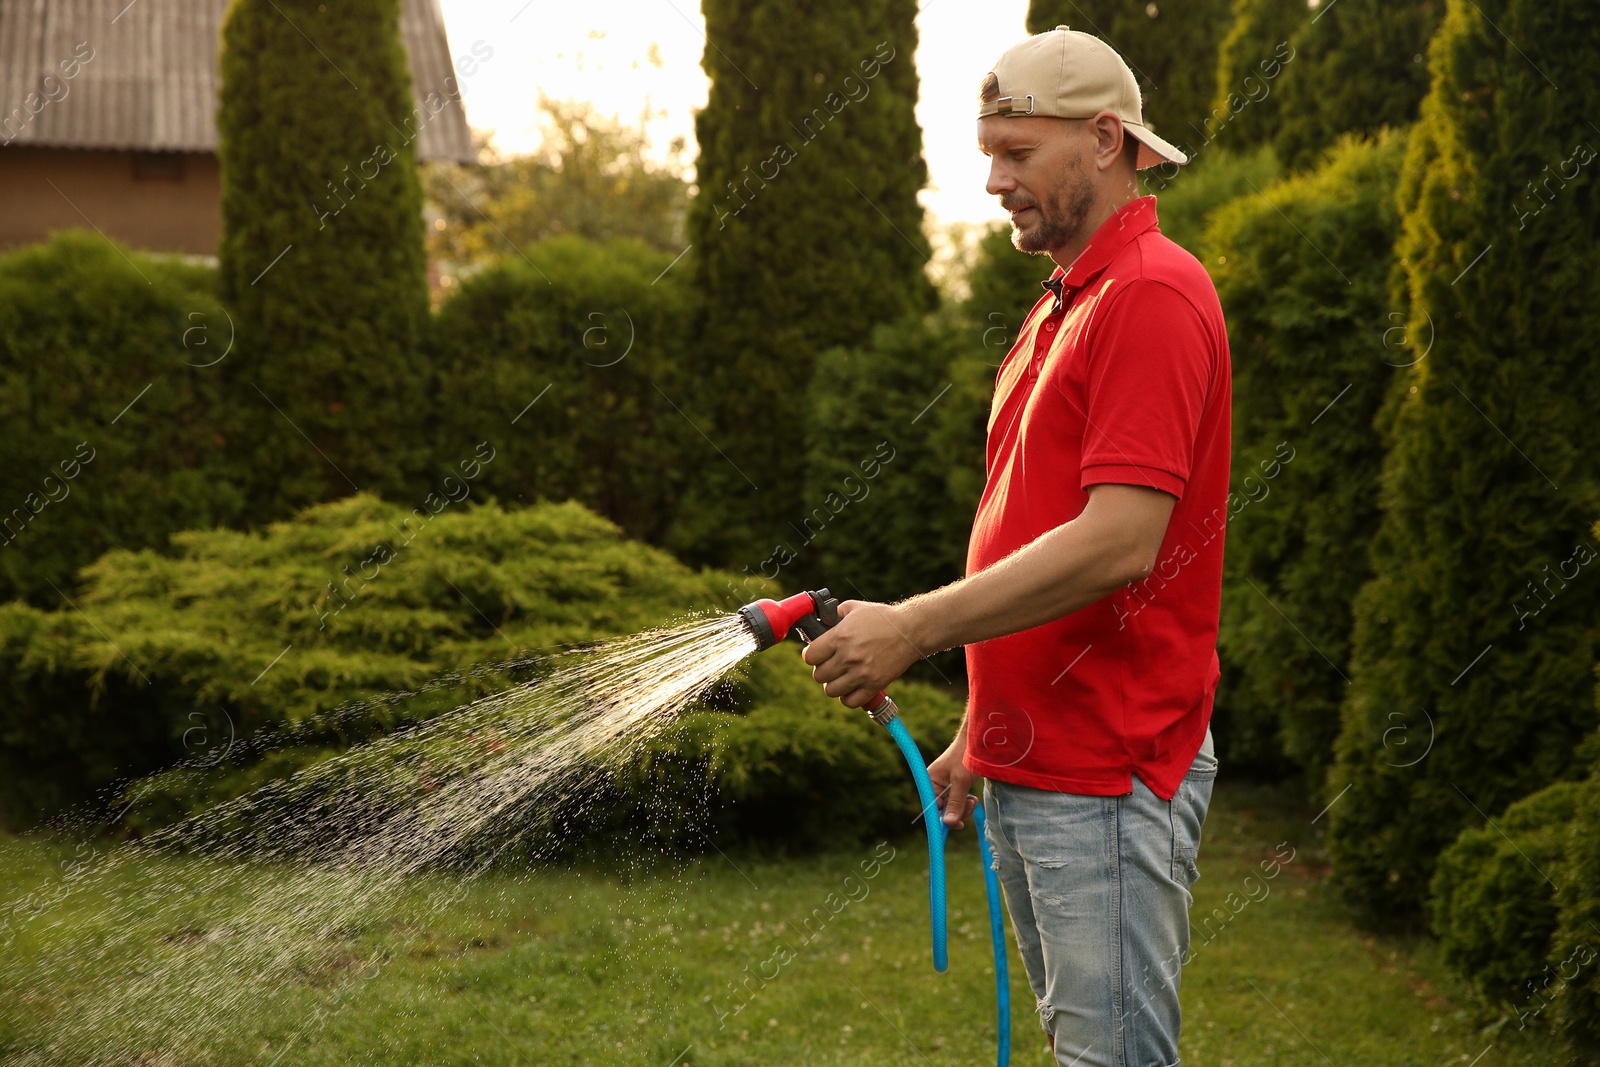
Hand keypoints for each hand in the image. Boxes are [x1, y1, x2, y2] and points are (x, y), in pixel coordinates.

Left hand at [800, 600, 922, 707]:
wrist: (910, 631)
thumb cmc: (881, 618)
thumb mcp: (854, 608)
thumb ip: (833, 616)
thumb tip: (818, 624)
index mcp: (840, 637)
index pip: (810, 657)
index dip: (811, 655)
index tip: (817, 654)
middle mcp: (848, 656)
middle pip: (818, 675)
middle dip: (822, 669)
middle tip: (831, 664)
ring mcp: (862, 673)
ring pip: (830, 690)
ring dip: (833, 684)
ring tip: (841, 676)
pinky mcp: (874, 685)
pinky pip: (850, 701)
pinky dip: (847, 697)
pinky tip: (851, 687)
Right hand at [927, 732, 977, 829]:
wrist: (979, 741)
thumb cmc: (966, 756)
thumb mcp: (961, 780)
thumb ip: (955, 802)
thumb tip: (948, 823)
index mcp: (930, 780)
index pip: (932, 806)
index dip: (942, 817)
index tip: (956, 826)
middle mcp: (935, 784)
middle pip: (942, 809)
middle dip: (956, 812)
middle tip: (969, 807)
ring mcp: (946, 786)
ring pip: (952, 807)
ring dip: (964, 808)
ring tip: (973, 801)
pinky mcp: (957, 786)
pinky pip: (959, 802)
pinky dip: (966, 803)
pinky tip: (973, 798)